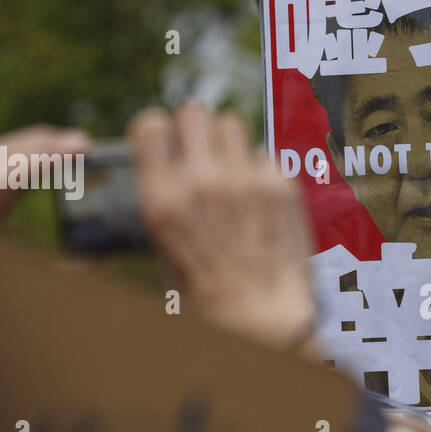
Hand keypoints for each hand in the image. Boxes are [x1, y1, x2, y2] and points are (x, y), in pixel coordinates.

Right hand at [128, 102, 317, 352]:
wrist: (263, 318)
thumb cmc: (208, 295)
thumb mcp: (164, 252)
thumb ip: (164, 204)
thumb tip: (163, 172)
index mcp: (163, 199)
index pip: (150, 125)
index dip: (158, 131)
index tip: (165, 143)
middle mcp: (201, 182)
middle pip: (193, 112)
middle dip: (195, 130)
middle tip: (201, 153)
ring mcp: (244, 181)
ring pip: (232, 124)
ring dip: (229, 143)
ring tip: (231, 172)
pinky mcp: (280, 186)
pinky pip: (264, 156)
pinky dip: (261, 172)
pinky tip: (260, 201)